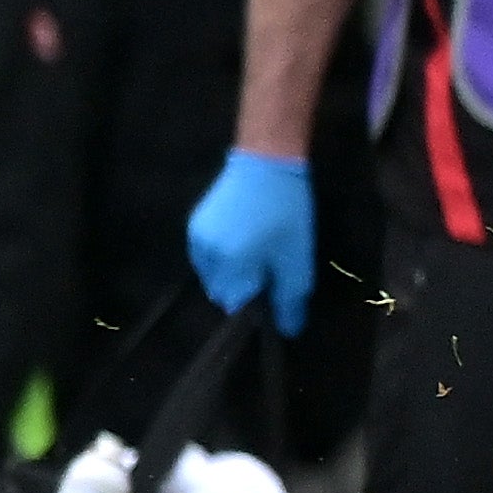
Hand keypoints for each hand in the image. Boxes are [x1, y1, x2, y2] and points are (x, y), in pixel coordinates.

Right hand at [186, 150, 315, 336]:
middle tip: (270, 265)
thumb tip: (288, 331)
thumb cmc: (286, 211)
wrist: (266, 160)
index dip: (256, 300)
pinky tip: (245, 238)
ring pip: (212, 273)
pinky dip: (224, 255)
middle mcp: (205, 255)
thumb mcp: (297, 257)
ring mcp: (196, 237)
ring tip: (259, 249)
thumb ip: (290, 297)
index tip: (273, 286)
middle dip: (244, 285)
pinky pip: (206, 254)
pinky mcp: (195, 223)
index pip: (235, 303)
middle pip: (221, 289)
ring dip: (233, 271)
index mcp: (230, 265)